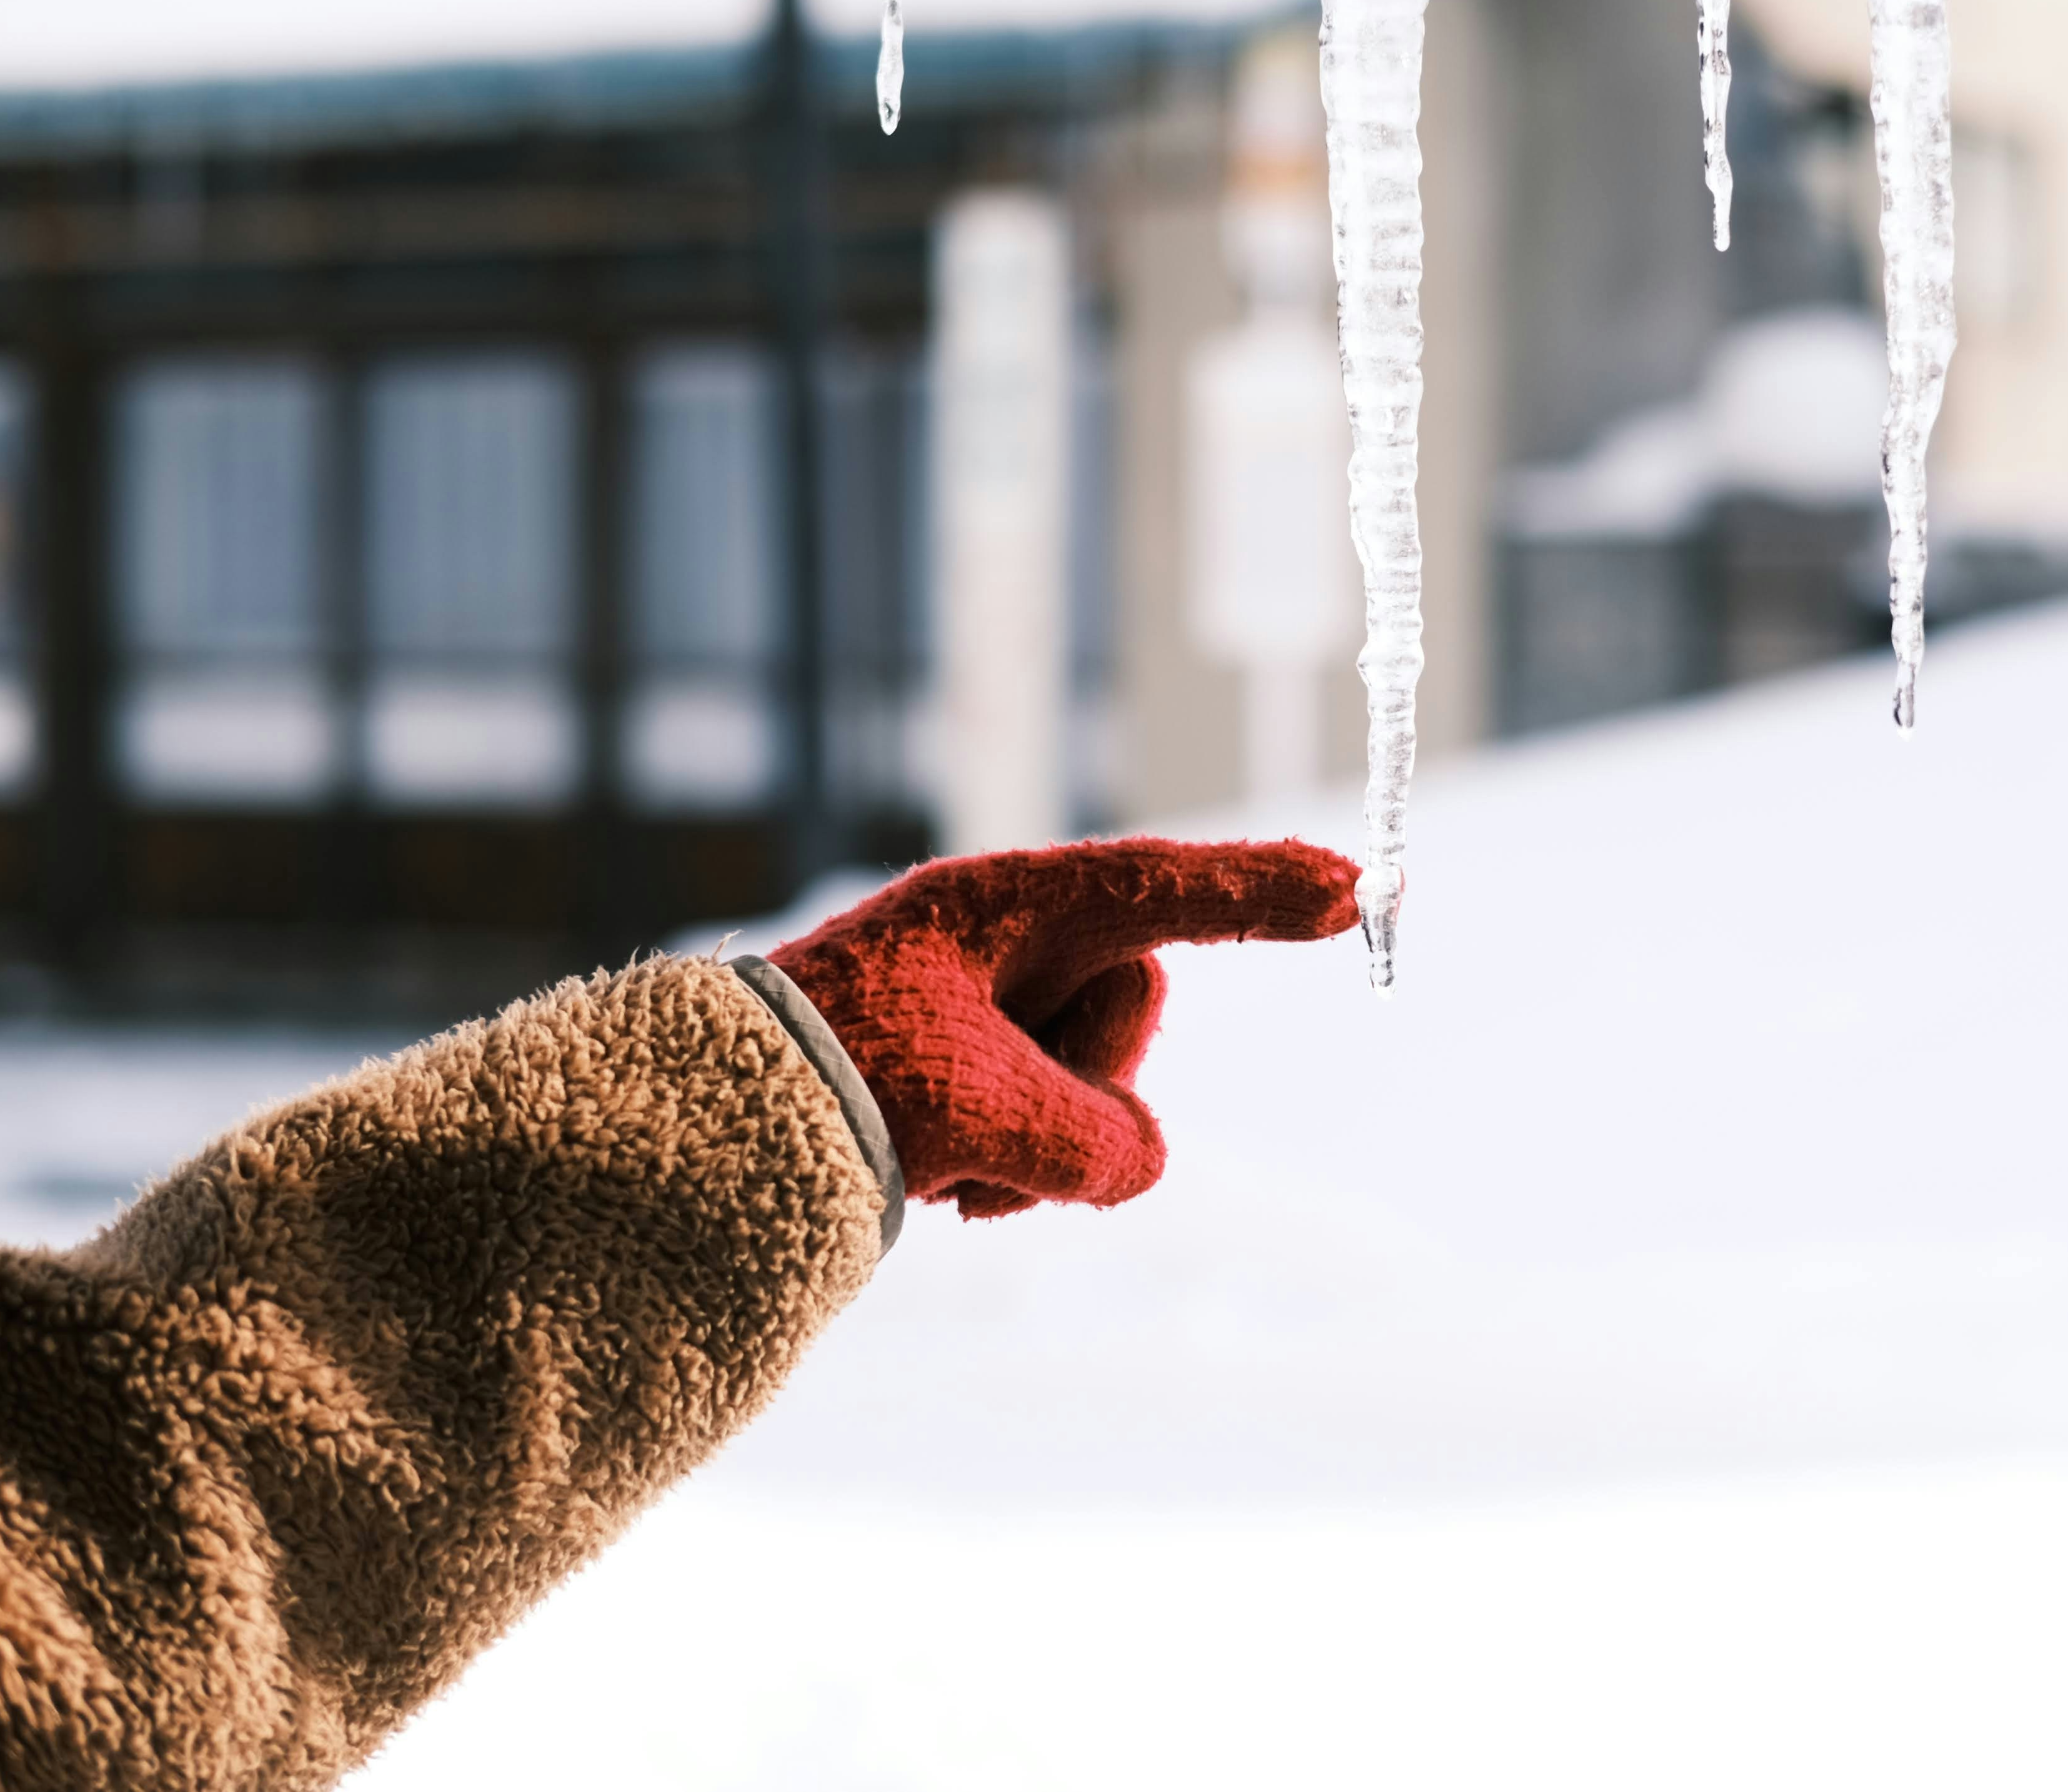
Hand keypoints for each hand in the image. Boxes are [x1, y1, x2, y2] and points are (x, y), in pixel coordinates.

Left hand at [774, 838, 1360, 1218]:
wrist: (704, 1141)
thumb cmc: (830, 1084)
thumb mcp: (976, 1109)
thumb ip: (1092, 1137)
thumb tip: (1132, 1161)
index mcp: (1005, 907)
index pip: (1167, 887)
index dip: (1266, 888)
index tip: (1363, 886)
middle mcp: (1006, 950)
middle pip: (1138, 1002)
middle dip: (1088, 1076)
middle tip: (994, 1120)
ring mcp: (992, 1017)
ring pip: (1101, 1085)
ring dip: (1039, 1141)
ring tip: (948, 1159)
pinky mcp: (977, 1082)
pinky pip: (1058, 1132)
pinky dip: (1012, 1171)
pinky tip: (942, 1181)